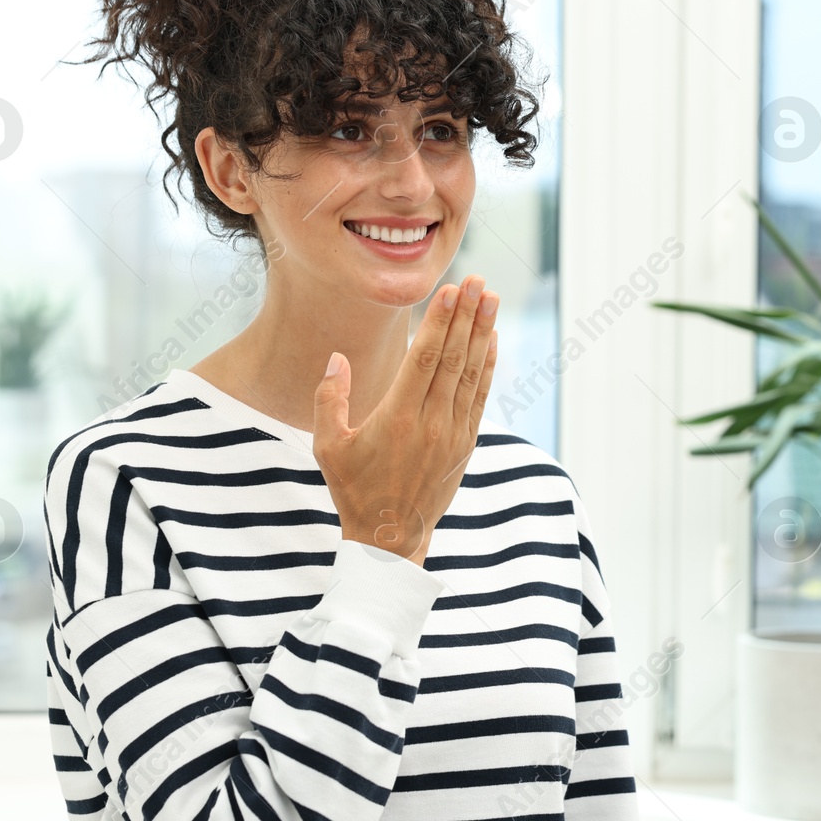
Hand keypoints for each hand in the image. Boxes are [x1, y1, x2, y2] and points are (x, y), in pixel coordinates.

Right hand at [312, 274, 499, 565]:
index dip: (438, 322)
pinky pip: (479, 396)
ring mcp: (452, 434)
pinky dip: (487, 365)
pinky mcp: (465, 444)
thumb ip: (330, 400)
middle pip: (452, 359)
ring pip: (471, 374)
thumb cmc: (353, 490)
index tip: (450, 291)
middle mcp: (430, 424)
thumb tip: (337, 357)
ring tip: (490, 298)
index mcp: (396, 420)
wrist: (391, 539)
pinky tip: (491, 340)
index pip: (423, 360)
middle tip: (477, 281)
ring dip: (482, 333)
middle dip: (466, 316)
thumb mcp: (329, 447)